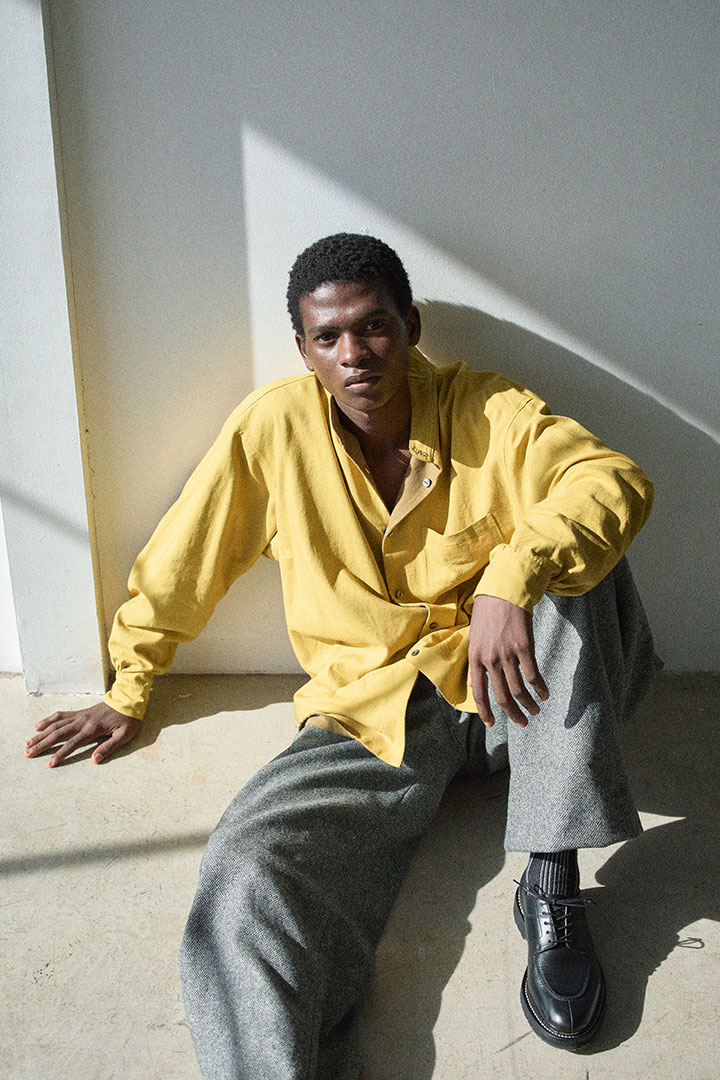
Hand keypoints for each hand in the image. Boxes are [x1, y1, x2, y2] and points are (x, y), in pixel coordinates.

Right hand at [24, 701, 141, 766]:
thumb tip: (95, 760)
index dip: (61, 754)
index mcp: (92, 729)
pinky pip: (60, 715)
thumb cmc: (128, 719)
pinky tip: (37, 726)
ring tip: (28, 743)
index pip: (73, 744)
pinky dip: (47, 720)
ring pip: (55, 725)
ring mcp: (79, 715)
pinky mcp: (79, 712)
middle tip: (28, 753)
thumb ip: (109, 747)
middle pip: (57, 734)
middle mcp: (82, 721)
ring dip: (40, 734)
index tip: (50, 764)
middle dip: (42, 744)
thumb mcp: (124, 735)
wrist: (128, 699)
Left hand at [468, 594, 548, 727]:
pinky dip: (540, 688)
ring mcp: (508, 654)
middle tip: (522, 723)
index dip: (486, 712)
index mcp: (475, 658)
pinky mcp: (525, 647)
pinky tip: (545, 694)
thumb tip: (474, 686)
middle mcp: (490, 659)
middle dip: (513, 714)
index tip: (492, 724)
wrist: (503, 593)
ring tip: (535, 711)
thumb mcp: (474, 639)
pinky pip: (533, 675)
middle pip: (502, 696)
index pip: (479, 693)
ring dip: (528, 704)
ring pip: (518, 689)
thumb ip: (475, 664)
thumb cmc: (488, 615)